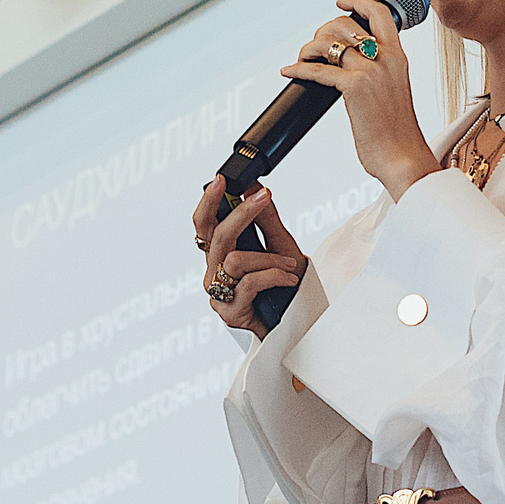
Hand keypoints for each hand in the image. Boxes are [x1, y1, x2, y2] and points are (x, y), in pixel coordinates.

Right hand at [192, 176, 306, 339]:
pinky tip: (288, 278)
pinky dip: (274, 276)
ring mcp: (219, 295)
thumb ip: (266, 221)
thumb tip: (255, 188)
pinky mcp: (230, 314)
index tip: (221, 179)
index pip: (205, 224)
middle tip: (264, 196)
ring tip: (291, 264)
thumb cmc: (286, 287)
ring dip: (269, 258)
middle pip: (216, 236)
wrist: (300, 323)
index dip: (208, 201)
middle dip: (241, 213)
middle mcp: (214, 273)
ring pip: (235, 260)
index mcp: (220, 255)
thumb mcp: (281, 247)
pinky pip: (249, 284)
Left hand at [281, 0, 436, 201]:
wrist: (403, 157)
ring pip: (330, 43)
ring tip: (302, 58)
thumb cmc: (397, 133)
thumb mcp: (395, 92)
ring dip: (309, 48)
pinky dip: (299, 68)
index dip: (357, 2)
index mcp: (398, 58)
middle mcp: (386, 59)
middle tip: (314, 46)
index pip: (380, 14)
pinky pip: (318, 70)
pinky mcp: (354, 87)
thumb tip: (355, 71)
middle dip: (323, 30)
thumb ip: (381, 75)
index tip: (340, 3)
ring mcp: (371, 72)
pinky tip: (290, 71)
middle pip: (347, 24)